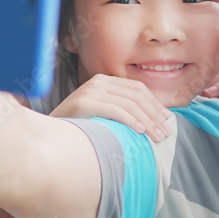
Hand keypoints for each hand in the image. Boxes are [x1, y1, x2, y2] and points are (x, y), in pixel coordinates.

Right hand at [50, 74, 171, 141]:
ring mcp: (91, 90)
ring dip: (147, 121)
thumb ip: (121, 109)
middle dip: (154, 114)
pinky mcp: (84, 102)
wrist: (50, 133)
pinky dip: (131, 120)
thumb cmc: (80, 127)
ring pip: (129, 103)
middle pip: (137, 95)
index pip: (138, 89)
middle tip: (165, 132)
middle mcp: (99, 81)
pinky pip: (115, 110)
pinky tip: (141, 132)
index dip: (155, 104)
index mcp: (105, 81)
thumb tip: (153, 120)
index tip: (167, 120)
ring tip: (157, 136)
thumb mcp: (102, 113)